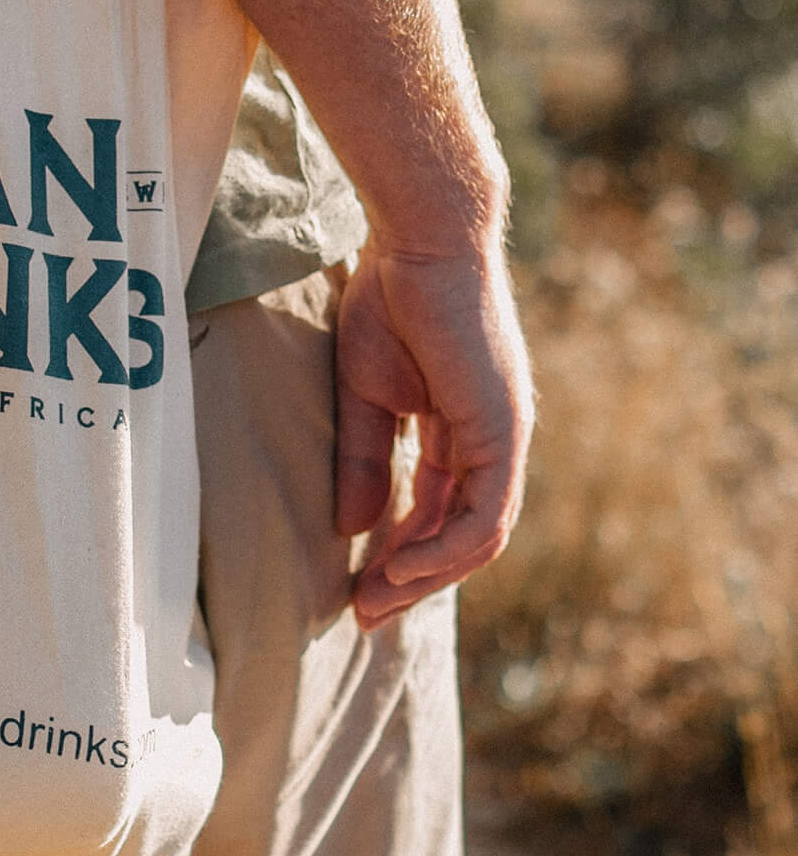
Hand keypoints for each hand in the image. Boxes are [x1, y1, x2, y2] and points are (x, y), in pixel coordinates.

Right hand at [334, 235, 532, 630]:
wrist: (421, 242)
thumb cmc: (391, 298)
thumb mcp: (364, 394)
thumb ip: (365, 460)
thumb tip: (353, 528)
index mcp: (462, 428)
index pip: (439, 510)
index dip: (400, 554)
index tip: (357, 587)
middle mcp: (492, 440)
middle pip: (461, 535)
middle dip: (412, 580)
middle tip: (364, 614)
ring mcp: (503, 438)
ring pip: (477, 537)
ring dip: (426, 577)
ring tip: (375, 600)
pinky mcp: (502, 433)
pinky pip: (484, 517)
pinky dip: (444, 551)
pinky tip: (402, 568)